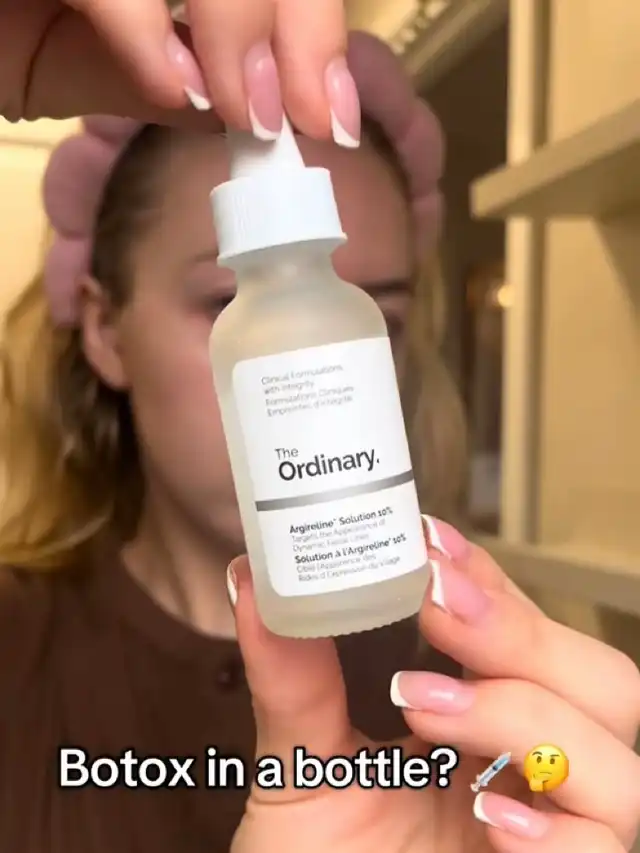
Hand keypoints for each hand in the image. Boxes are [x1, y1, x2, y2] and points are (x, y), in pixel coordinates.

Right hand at [0, 0, 351, 140]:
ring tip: (254, 110)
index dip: (310, 32)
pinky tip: (171, 81)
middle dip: (301, 25)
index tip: (330, 117)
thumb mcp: (52, 62)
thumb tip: (222, 101)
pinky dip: (141, 21)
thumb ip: (136, 69)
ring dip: (242, 24)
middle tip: (313, 118)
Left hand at [229, 519, 639, 852]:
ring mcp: (556, 832)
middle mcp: (532, 771)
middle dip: (522, 633)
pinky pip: (610, 848)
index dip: (492, 584)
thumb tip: (249, 579)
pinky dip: (560, 826)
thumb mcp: (298, 768)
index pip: (521, 635)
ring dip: (527, 715)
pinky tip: (488, 813)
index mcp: (482, 726)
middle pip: (600, 680)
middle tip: (438, 604)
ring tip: (426, 710)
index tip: (431, 543)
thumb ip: (289, 679)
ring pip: (619, 756)